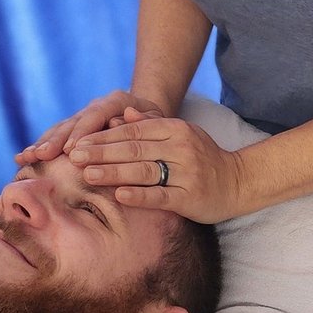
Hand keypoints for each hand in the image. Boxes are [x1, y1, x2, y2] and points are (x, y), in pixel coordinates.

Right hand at [15, 91, 165, 164]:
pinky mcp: (72, 129)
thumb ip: (145, 120)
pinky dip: (38, 147)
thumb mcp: (158, 121)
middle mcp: (94, 107)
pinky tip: (21, 158)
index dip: (82, 132)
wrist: (147, 115)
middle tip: (42, 155)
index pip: (97, 115)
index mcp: (116, 101)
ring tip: (26, 158)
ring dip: (42, 144)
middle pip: (72, 122)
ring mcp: (81, 118)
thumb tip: (127, 117)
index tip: (71, 150)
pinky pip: (54, 137)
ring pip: (59, 129)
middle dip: (56, 140)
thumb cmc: (156, 123)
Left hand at [69, 107, 244, 223]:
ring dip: (113, 172)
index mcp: (176, 129)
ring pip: (143, 171)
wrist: (237, 182)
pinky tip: (119, 196)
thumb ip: (151, 124)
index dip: (103, 137)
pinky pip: (160, 196)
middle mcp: (181, 148)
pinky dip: (139, 195)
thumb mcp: (179, 135)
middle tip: (74, 158)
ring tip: (87, 175)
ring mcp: (187, 173)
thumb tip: (122, 114)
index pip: (133, 131)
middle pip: (134, 149)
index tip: (78, 143)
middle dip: (101, 153)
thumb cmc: (201, 158)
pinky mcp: (190, 197)